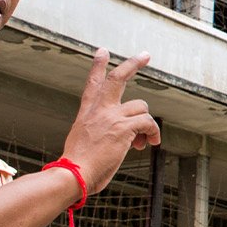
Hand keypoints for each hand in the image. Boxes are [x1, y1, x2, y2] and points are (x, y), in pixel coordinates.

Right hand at [62, 50, 160, 194]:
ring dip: (147, 124)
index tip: (102, 51)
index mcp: (86, 112)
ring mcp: (111, 117)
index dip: (98, 66)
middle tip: (145, 55)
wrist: (74, 174)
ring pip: (141, 107)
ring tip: (143, 141)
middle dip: (133, 63)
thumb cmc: (78, 166)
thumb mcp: (83, 142)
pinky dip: (153, 133)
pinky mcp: (123, 128)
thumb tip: (124, 138)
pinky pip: (148, 123)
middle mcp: (99, 110)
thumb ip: (100, 133)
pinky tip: (149, 143)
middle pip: (117, 78)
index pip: (92, 83)